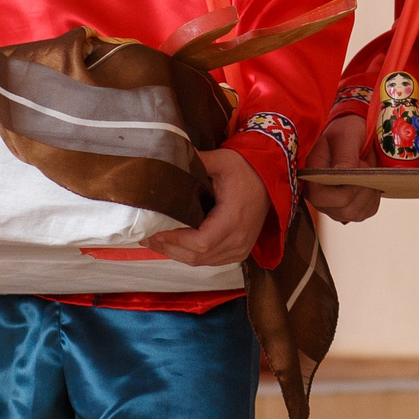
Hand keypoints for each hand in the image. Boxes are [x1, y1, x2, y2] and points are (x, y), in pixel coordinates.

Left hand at [146, 145, 271, 265]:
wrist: (271, 178)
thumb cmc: (247, 168)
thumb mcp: (222, 161)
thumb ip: (195, 161)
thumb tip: (167, 156)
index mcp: (233, 219)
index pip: (200, 242)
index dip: (175, 241)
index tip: (155, 232)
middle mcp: (239, 239)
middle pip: (197, 256)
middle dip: (170, 249)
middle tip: (147, 238)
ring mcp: (241, 248)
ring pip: (202, 262)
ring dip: (178, 254)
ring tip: (157, 242)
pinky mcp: (241, 251)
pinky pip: (212, 261)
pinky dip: (193, 256)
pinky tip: (178, 246)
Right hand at [303, 115, 382, 224]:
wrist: (354, 132)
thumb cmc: (346, 129)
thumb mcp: (346, 136)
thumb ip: (345, 157)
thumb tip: (346, 176)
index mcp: (310, 177)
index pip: (322, 198)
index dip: (345, 189)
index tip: (360, 166)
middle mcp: (318, 196)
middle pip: (343, 210)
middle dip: (362, 189)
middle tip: (367, 165)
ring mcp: (333, 205)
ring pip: (356, 214)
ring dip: (370, 194)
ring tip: (370, 171)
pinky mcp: (349, 208)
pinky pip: (366, 212)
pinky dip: (374, 198)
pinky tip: (371, 181)